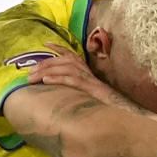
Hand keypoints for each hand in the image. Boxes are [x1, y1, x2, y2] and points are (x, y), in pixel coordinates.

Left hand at [26, 44, 147, 113]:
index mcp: (89, 73)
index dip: (59, 48)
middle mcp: (89, 73)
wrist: (127, 113)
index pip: (72, 55)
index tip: (45, 44)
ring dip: (46, 72)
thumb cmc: (110, 108)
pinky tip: (46, 81)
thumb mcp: (92, 97)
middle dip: (44, 64)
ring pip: (65, 69)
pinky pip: (72, 80)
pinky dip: (58, 79)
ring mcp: (90, 80)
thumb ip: (81, 93)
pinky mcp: (91, 89)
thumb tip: (66, 97)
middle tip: (29, 72)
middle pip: (64, 61)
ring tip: (32, 78)